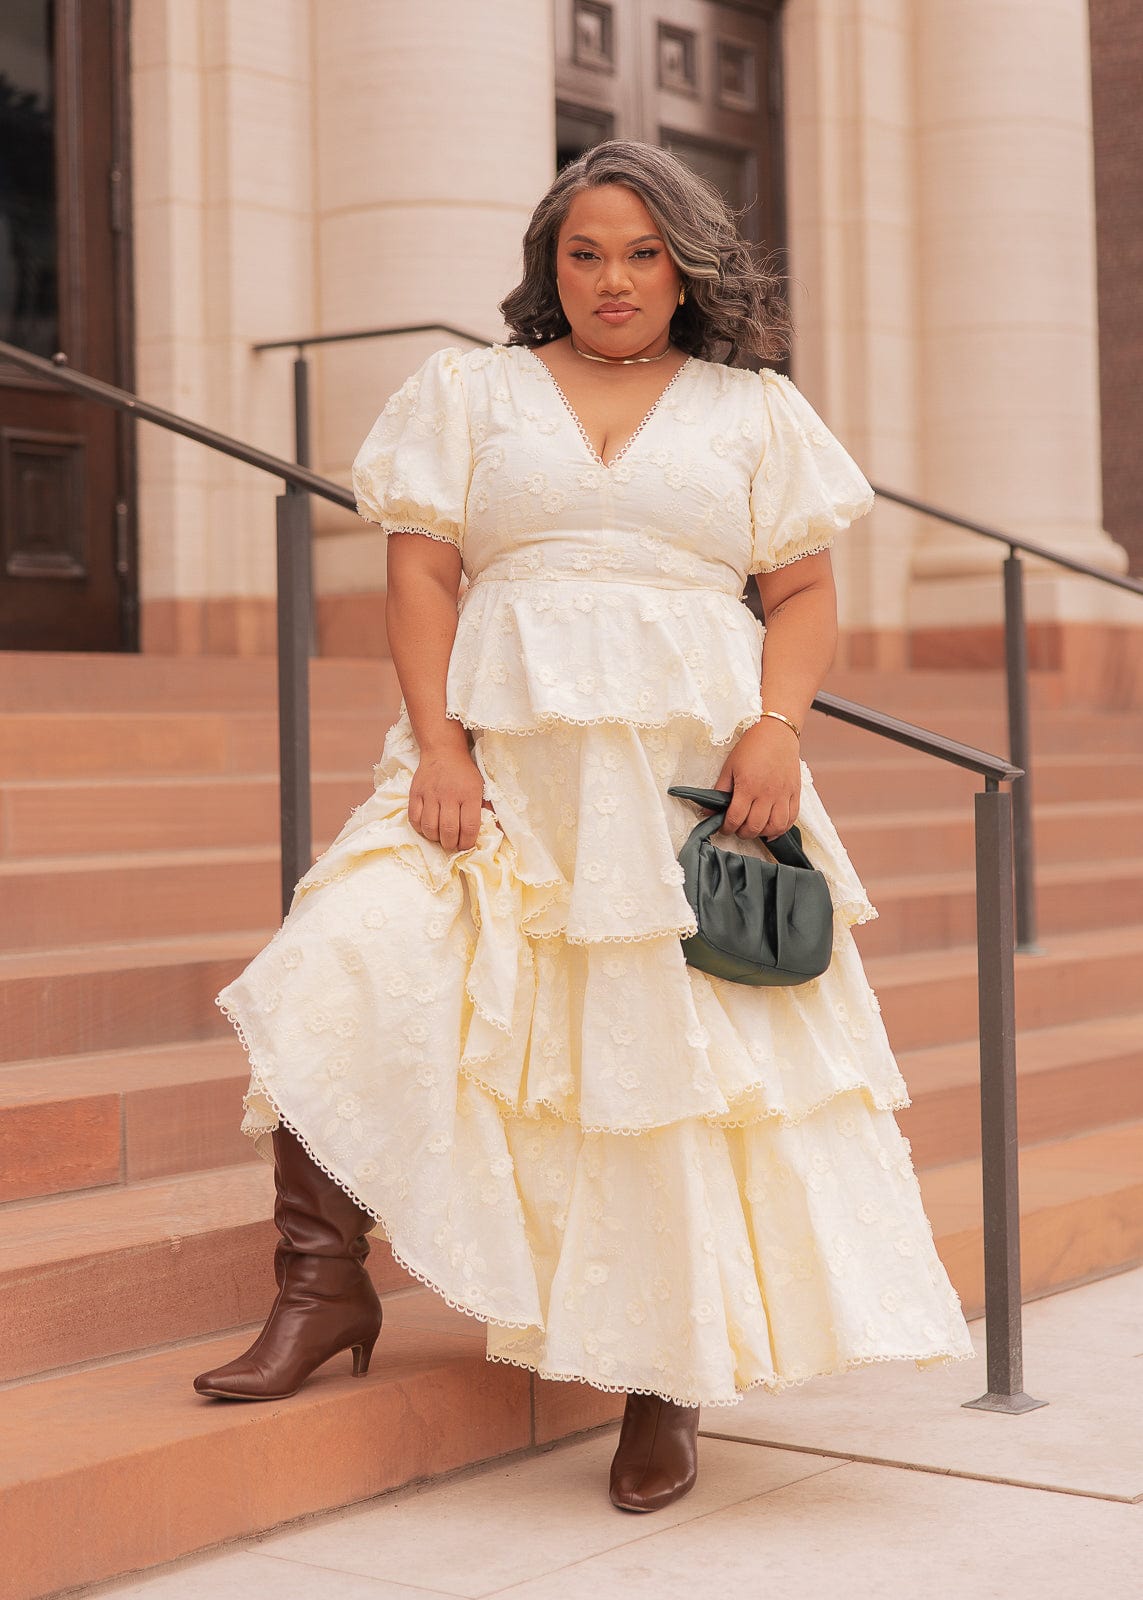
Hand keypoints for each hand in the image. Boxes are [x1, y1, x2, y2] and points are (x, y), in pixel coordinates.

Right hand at [408, 741, 493, 851]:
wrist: (443, 751)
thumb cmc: (465, 773)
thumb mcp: (482, 787)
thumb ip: (487, 808)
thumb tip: (495, 831)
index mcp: (469, 794)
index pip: (469, 827)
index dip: (467, 843)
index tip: (466, 845)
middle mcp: (449, 795)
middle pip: (448, 831)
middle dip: (451, 844)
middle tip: (453, 844)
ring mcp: (430, 794)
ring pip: (430, 827)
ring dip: (435, 838)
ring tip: (440, 836)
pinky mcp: (415, 793)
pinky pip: (414, 819)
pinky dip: (420, 828)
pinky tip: (427, 827)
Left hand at [711, 719, 801, 839]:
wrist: (777, 732)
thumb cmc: (752, 747)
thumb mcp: (729, 767)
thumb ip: (719, 791)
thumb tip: (707, 811)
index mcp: (748, 786)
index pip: (736, 818)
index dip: (727, 828)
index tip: (724, 827)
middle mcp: (768, 793)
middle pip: (754, 826)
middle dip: (742, 833)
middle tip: (737, 828)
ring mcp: (784, 795)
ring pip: (775, 827)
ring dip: (762, 833)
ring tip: (754, 828)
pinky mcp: (795, 793)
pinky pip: (791, 819)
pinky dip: (781, 829)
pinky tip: (771, 828)